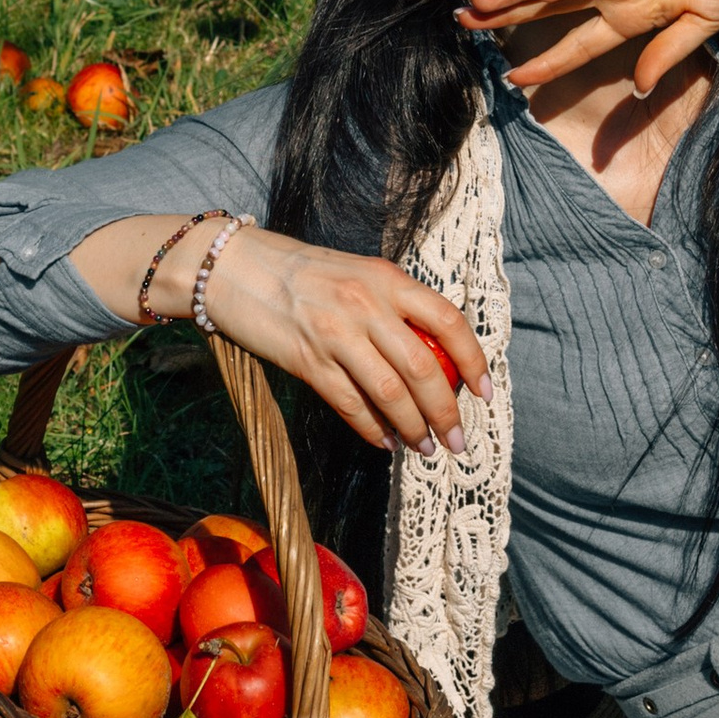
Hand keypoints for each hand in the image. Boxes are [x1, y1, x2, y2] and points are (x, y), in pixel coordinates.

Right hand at [198, 224, 486, 458]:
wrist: (234, 268)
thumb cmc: (301, 272)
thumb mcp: (358, 274)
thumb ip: (393, 306)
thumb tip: (433, 355)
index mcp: (386, 278)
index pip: (447, 321)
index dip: (473, 360)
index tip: (484, 392)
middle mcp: (365, 303)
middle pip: (423, 368)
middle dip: (446, 411)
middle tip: (457, 440)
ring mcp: (335, 333)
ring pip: (390, 393)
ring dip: (414, 428)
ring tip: (425, 448)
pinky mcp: (306, 360)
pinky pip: (350, 404)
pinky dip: (373, 430)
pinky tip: (385, 442)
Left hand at [458, 0, 718, 95]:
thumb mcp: (700, 25)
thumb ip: (666, 55)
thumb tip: (638, 89)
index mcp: (631, 12)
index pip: (577, 43)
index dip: (546, 62)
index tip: (513, 79)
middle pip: (549, 7)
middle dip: (505, 17)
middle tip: (461, 25)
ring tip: (477, 6)